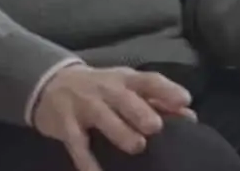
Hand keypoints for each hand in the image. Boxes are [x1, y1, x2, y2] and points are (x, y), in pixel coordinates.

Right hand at [32, 64, 194, 170]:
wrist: (50, 83)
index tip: (185, 100)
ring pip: (101, 117)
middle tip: (155, 127)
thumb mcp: (125, 87)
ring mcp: (83, 105)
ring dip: (119, 131)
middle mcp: (104, 89)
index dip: (166, 89)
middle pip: (122, 97)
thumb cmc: (100, 89)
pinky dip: (87, 162)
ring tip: (136, 146)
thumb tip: (189, 115)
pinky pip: (77, 145)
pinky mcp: (66, 125)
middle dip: (139, 111)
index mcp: (123, 80)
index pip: (147, 79)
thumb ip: (156, 100)